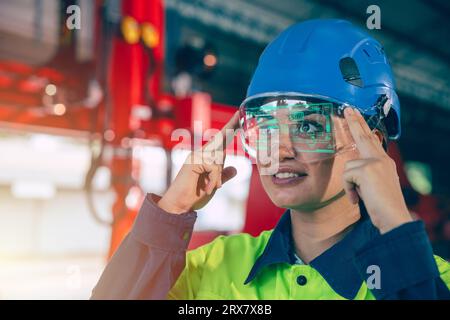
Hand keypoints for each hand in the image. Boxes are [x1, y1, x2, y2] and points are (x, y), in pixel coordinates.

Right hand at [157, 111, 239, 213]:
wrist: (179, 206)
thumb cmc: (194, 196)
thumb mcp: (214, 184)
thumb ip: (223, 175)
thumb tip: (235, 169)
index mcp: (206, 156)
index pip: (221, 140)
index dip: (231, 127)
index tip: (240, 114)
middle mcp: (200, 152)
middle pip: (220, 138)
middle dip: (231, 128)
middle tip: (240, 115)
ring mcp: (196, 156)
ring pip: (219, 158)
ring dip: (218, 176)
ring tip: (211, 187)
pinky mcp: (194, 161)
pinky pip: (214, 167)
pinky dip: (214, 179)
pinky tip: (209, 188)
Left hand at [343, 107, 412, 233]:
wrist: (393, 217)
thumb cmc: (382, 206)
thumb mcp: (373, 185)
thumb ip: (365, 173)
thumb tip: (351, 168)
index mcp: (383, 162)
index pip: (371, 139)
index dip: (362, 126)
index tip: (355, 113)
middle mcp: (381, 159)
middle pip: (364, 136)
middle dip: (354, 121)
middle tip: (347, 108)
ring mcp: (375, 162)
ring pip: (348, 167)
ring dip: (349, 185)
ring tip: (359, 196)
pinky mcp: (367, 170)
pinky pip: (346, 177)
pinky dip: (349, 190)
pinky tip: (358, 199)